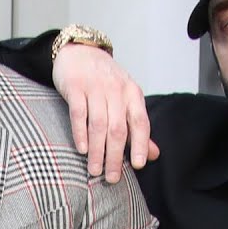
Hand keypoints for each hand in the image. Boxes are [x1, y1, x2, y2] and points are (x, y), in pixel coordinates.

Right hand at [51, 43, 158, 182]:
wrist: (79, 50)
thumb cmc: (103, 79)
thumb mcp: (124, 98)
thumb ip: (136, 126)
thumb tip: (152, 154)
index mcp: (132, 93)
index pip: (140, 122)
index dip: (140, 145)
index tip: (138, 165)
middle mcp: (116, 90)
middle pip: (118, 128)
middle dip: (116, 156)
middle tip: (112, 177)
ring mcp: (94, 87)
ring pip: (99, 124)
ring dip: (97, 151)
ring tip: (95, 170)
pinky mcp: (75, 87)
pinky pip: (79, 114)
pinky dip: (80, 133)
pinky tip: (82, 149)